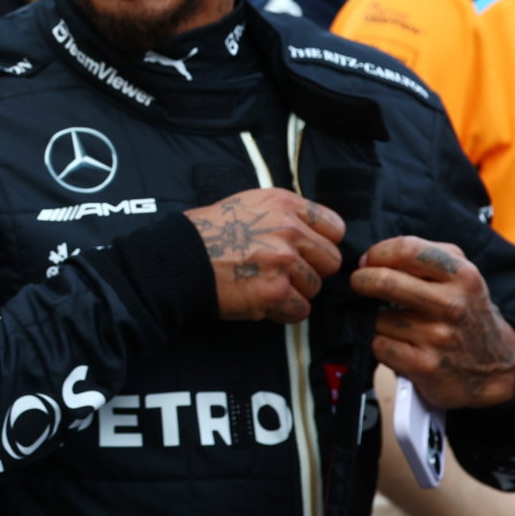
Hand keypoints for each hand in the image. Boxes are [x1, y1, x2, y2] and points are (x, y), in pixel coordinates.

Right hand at [184, 188, 344, 322]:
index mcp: (284, 204)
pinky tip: (263, 302)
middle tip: (285, 274)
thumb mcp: (248, 204)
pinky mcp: (274, 292)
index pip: (335, 227)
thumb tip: (311, 234)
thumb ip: (284, 214)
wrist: (179, 259)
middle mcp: (288, 230)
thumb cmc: (207, 233)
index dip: (322, 243)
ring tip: (266, 286)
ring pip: (315, 287)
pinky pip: (300, 310)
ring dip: (295, 292)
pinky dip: (284, 312)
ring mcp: (283, 262)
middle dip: (311, 270)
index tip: (308, 252)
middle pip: (331, 261)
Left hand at [349, 236, 514, 408]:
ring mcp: (438, 336)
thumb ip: (427, 257)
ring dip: (374, 319)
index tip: (369, 261)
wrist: (498, 368)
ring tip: (392, 322)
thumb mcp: (463, 276)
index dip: (377, 252)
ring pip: (376, 318)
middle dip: (361, 280)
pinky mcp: (424, 365)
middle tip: (359, 283)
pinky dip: (381, 345)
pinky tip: (398, 345)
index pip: (407, 249)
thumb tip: (374, 257)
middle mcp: (452, 305)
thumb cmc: (468, 314)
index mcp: (462, 275)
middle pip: (384, 281)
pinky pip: (379, 345)